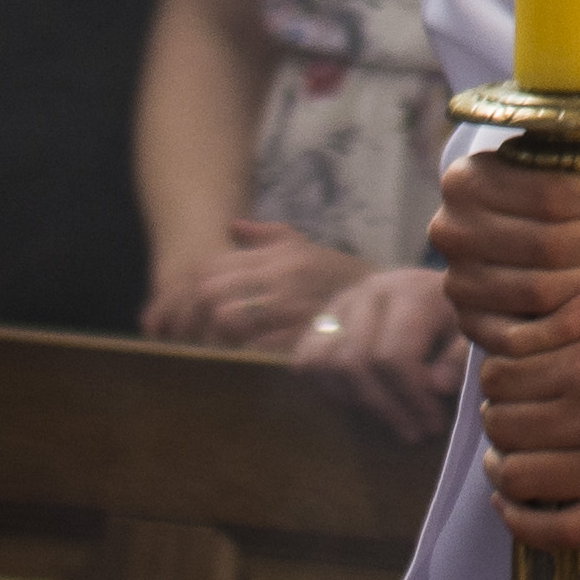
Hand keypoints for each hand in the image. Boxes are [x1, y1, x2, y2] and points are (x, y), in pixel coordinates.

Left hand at [149, 217, 375, 351]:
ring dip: (217, 331)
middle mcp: (281, 279)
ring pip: (226, 318)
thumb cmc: (335, 276)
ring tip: (222, 337)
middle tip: (206, 322)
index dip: (199, 284)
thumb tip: (232, 225)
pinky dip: (242, 351)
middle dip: (202, 309)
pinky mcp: (299, 338)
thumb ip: (266, 235)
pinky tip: (245, 353)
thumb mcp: (304, 247)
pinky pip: (253, 347)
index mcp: (277, 256)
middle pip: (212, 292)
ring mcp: (290, 309)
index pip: (213, 266)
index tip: (204, 298)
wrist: (381, 302)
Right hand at [294, 263, 465, 444]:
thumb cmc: (460, 320)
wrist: (437, 292)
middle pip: (355, 362)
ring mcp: (343, 302)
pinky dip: (327, 388)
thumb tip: (437, 386)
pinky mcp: (323, 317)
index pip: (394, 355)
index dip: (411, 398)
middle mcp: (371, 290)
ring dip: (355, 402)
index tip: (433, 425)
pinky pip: (307, 359)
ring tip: (390, 420)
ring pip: (324, 362)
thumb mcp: (474, 335)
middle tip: (415, 433)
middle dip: (386, 408)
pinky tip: (361, 404)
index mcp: (413, 290)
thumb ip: (461, 359)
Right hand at [434, 146, 579, 361]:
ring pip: (539, 292)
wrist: (534, 229)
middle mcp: (449, 229)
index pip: (553, 193)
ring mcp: (456, 282)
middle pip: (548, 245)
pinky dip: (569, 326)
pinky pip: (521, 341)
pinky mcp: (471, 325)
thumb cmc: (573, 194)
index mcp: (469, 178)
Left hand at [479, 293, 579, 546]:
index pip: (503, 378)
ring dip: (503, 466)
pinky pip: (561, 532)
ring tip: (510, 455)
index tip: (507, 378)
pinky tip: (514, 503)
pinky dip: (524, 524)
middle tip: (510, 413)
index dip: (495, 376)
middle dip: (498, 417)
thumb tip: (520, 347)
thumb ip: (574, 326)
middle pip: (504, 427)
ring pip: (520, 478)